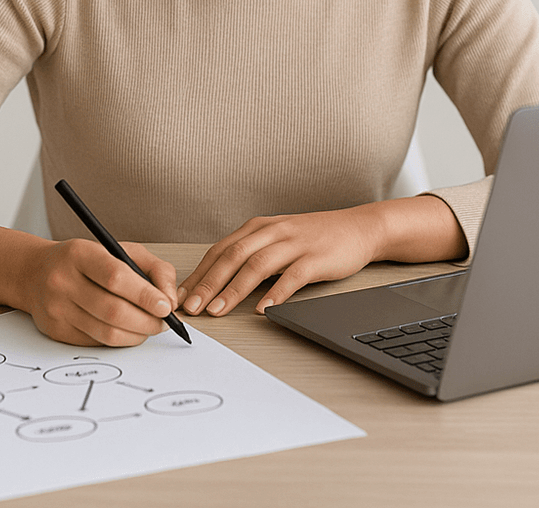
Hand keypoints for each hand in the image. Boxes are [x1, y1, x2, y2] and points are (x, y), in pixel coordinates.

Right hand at [20, 238, 178, 346]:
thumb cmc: (86, 261)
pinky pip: (96, 342)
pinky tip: (128, 331)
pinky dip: (119, 340)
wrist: (35, 273)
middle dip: (147, 321)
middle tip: (164, 322)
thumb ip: (154, 269)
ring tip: (150, 327)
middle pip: (113, 311)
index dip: (145, 295)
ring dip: (137, 334)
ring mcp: (56, 308)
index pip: (116, 277)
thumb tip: (171, 299)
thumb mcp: (120, 250)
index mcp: (80, 254)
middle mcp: (63, 280)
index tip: (166, 306)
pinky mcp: (55, 330)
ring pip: (106, 332)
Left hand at [178, 207, 385, 316]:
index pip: (220, 250)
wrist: (358, 228)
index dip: (198, 274)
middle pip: (233, 256)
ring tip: (219, 310)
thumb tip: (217, 282)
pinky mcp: (316, 257)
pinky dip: (275, 294)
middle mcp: (272, 231)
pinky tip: (263, 310)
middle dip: (209, 283)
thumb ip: (250, 254)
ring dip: (235, 289)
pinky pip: (292, 276)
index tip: (180, 296)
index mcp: (258, 227)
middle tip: (191, 307)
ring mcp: (294, 243)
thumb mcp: (277, 239)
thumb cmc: (314, 237)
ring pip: (257, 265)